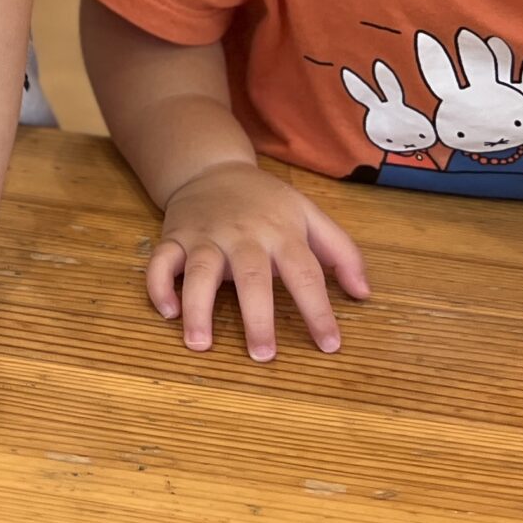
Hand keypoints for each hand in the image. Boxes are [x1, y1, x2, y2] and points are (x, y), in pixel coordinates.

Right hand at [148, 160, 368, 359]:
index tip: (329, 345)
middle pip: (251, 277)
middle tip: (264, 355)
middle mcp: (242, 235)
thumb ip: (341, 251)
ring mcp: (205, 237)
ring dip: (198, 309)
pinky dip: (159, 287)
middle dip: (257, 317)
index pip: (305, 273)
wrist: (210, 166)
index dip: (318, 311)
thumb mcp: (309, 213)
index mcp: (280, 232)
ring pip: (199, 272)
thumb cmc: (265, 200)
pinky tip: (168, 313)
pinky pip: (160, 262)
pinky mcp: (174, 238)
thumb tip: (363, 294)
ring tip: (200, 344)